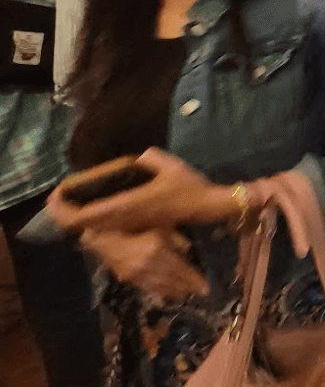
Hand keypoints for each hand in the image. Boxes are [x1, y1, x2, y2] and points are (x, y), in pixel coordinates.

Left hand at [48, 148, 230, 234]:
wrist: (208, 207)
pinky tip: (97, 206)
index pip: (83, 216)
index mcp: (125, 206)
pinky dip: (94, 218)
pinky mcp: (137, 227)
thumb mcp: (168, 165)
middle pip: (83, 225)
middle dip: (65, 213)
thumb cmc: (188, 187)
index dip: (63, 209)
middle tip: (59, 196)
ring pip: (94, 228)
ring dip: (79, 217)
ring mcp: (130, 226)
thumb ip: (147, 159)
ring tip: (73, 200)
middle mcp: (122, 219)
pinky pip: (106, 227)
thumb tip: (135, 160)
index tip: (55, 195)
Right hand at [79, 227, 209, 302]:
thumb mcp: (159, 226)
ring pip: (161, 287)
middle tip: (200, 293)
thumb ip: (175, 238)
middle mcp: (148, 264)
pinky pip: (147, 288)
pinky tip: (167, 296)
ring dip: (175, 292)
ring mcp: (137, 274)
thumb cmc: (133, 226)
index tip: (206, 288)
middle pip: (173, 280)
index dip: (194, 279)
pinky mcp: (127, 279)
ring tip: (186, 295)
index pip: (181, 269)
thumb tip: (189, 249)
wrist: (101, 236)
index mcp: (158, 249)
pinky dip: (159, 293)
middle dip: (187, 288)